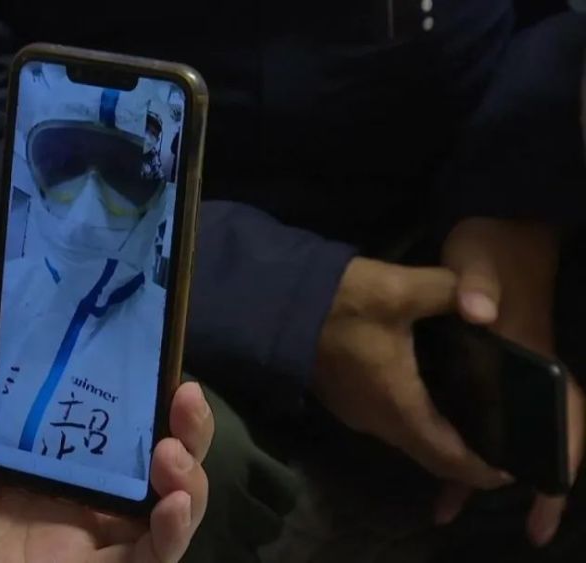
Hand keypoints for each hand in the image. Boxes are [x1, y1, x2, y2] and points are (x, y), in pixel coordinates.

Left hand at [0, 285, 212, 562]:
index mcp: (50, 449)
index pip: (114, 411)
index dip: (144, 383)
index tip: (156, 347)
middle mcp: (80, 490)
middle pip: (155, 454)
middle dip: (185, 423)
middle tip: (184, 393)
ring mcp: (89, 536)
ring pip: (167, 503)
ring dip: (187, 474)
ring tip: (172, 448)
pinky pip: (150, 559)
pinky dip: (172, 533)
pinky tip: (170, 502)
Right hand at [314, 257, 511, 489]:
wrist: (271, 304)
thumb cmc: (337, 304)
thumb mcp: (398, 288)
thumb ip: (450, 292)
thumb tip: (487, 307)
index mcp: (399, 407)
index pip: (448, 458)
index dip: (481, 470)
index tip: (510, 470)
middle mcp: (377, 421)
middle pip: (429, 453)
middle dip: (464, 455)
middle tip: (500, 436)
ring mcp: (355, 412)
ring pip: (407, 437)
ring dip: (437, 435)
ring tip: (471, 412)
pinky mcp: (342, 398)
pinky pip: (388, 420)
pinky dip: (415, 417)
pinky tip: (428, 389)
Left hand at [438, 217, 584, 546]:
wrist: (494, 225)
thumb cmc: (493, 244)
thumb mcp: (482, 258)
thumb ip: (479, 284)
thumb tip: (480, 312)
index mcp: (534, 350)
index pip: (565, 409)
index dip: (567, 452)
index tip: (552, 492)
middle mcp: (527, 367)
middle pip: (539, 434)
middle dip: (540, 482)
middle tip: (532, 529)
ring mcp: (507, 368)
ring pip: (504, 429)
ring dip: (488, 469)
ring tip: (454, 508)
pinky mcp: (483, 364)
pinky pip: (480, 413)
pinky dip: (463, 440)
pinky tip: (435, 461)